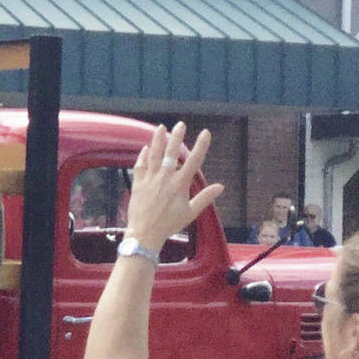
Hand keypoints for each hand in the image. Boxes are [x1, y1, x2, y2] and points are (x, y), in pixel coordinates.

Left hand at [125, 124, 223, 251]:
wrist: (145, 234)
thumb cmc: (169, 225)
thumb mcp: (190, 213)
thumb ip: (205, 198)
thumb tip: (220, 186)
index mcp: (180, 185)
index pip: (194, 161)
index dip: (201, 146)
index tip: (205, 132)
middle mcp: (165, 178)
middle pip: (172, 153)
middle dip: (177, 137)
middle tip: (180, 124)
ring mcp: (150, 179)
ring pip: (154, 155)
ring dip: (158, 140)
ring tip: (161, 127)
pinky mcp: (138, 183)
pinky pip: (140, 166)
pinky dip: (143, 156)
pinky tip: (145, 148)